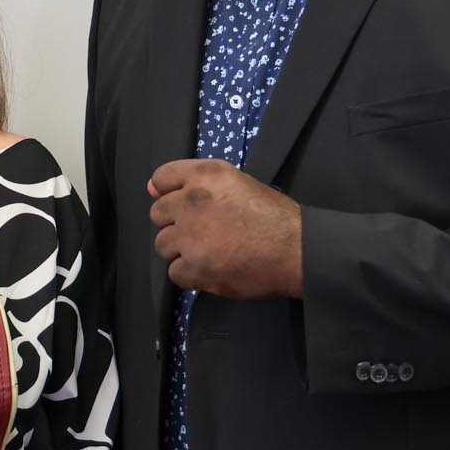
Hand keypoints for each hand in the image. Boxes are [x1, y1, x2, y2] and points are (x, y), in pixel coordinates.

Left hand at [148, 158, 303, 299]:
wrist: (298, 250)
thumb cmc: (274, 216)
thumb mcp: (237, 183)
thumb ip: (194, 183)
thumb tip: (151, 189)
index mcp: (205, 175)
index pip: (161, 178)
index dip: (169, 193)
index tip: (183, 205)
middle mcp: (192, 201)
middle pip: (158, 214)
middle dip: (176, 224)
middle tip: (203, 232)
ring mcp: (191, 236)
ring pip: (162, 244)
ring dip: (181, 250)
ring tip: (209, 251)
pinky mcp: (196, 267)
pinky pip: (174, 273)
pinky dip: (190, 275)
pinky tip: (211, 268)